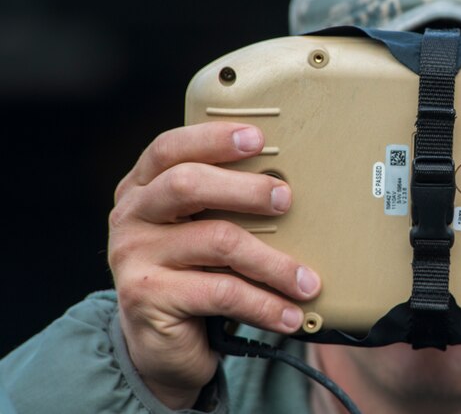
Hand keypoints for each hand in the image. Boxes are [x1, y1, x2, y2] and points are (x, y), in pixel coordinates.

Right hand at [108, 122, 320, 408]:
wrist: (158, 343)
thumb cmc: (194, 273)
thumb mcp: (202, 229)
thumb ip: (225, 203)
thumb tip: (290, 187)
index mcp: (143, 187)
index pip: (170, 148)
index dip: (213, 138)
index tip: (258, 139)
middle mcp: (132, 215)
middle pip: (187, 184)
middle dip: (245, 189)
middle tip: (286, 200)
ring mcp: (133, 256)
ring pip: (217, 241)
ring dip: (273, 263)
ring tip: (308, 281)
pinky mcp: (147, 297)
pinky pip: (220, 293)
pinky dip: (264, 304)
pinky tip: (289, 315)